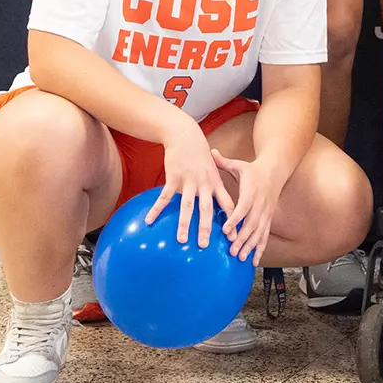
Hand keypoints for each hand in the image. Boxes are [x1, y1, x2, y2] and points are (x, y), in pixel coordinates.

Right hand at [145, 119, 234, 248]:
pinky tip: (149, 221)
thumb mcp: (214, 170)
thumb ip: (216, 189)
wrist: (186, 136)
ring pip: (186, 206)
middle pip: (206, 209)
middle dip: (206, 228)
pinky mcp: (173, 178)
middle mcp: (204, 184)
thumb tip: (221, 209)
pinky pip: (164, 197)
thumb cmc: (201, 156)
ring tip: (182, 240)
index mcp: (216, 183)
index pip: (227, 204)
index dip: (231, 220)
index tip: (232, 237)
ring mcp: (188, 181)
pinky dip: (156, 209)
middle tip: (204, 245)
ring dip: (184, 224)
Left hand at [210, 150, 274, 262]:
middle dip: (242, 238)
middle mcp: (260, 204)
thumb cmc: (252, 169)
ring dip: (250, 246)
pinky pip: (265, 236)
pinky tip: (253, 262)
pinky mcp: (268, 219)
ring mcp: (266, 213)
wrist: (275, 171)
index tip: (225, 229)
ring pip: (259, 232)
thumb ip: (223, 162)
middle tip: (231, 251)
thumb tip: (210, 151)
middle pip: (252, 224)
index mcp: (251, 191)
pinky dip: (260, 249)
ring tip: (240, 258)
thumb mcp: (239, 164)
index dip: (235, 219)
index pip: (243, 207)